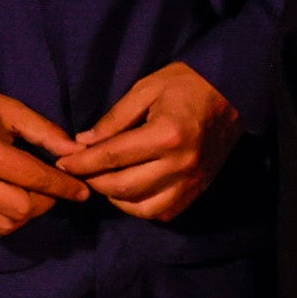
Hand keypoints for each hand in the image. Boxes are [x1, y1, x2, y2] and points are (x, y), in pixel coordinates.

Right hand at [0, 82, 96, 241]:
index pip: (34, 178)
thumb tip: (77, 154)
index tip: (82, 190)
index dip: (64, 186)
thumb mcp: (10, 109)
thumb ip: (45, 133)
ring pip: (6, 224)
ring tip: (31, 195)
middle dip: (46, 202)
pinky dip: (5, 224)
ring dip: (27, 215)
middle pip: (22, 209)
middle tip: (52, 189)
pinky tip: (10, 206)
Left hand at [69, 59, 241, 223]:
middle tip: (79, 171)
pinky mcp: (198, 190)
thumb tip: (83, 143)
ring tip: (105, 181)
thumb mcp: (146, 89)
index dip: (82, 162)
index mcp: (165, 134)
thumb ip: (114, 119)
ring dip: (116, 198)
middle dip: (93, 181)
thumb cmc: (187, 84)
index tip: (63, 162)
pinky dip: (141, 208)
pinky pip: (163, 212)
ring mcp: (191, 181)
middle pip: (122, 187)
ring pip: (141, 207)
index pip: (112, 157)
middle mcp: (180, 163)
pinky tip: (132, 191)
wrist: (233, 93)